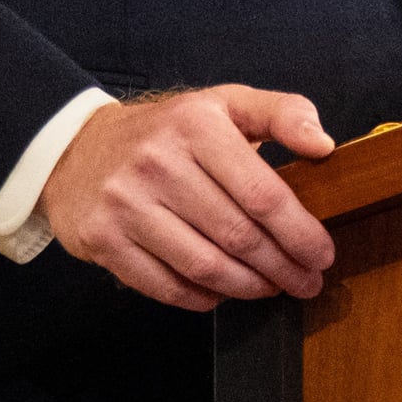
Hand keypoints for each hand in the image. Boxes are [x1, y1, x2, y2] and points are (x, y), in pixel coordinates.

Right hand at [38, 85, 334, 311]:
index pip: (262, 192)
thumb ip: (281, 113)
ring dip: (247, 287)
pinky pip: (165, 285)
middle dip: (281, 267)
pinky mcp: (103, 240)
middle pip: (237, 234)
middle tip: (306, 282)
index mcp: (197, 124)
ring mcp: (126, 204)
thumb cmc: (167, 131)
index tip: (322, 254)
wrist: (77, 150)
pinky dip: (201, 298)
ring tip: (271, 288)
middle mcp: (158, 162)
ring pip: (203, 265)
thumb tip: (323, 145)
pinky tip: (223, 292)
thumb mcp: (224, 103)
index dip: (299, 231)